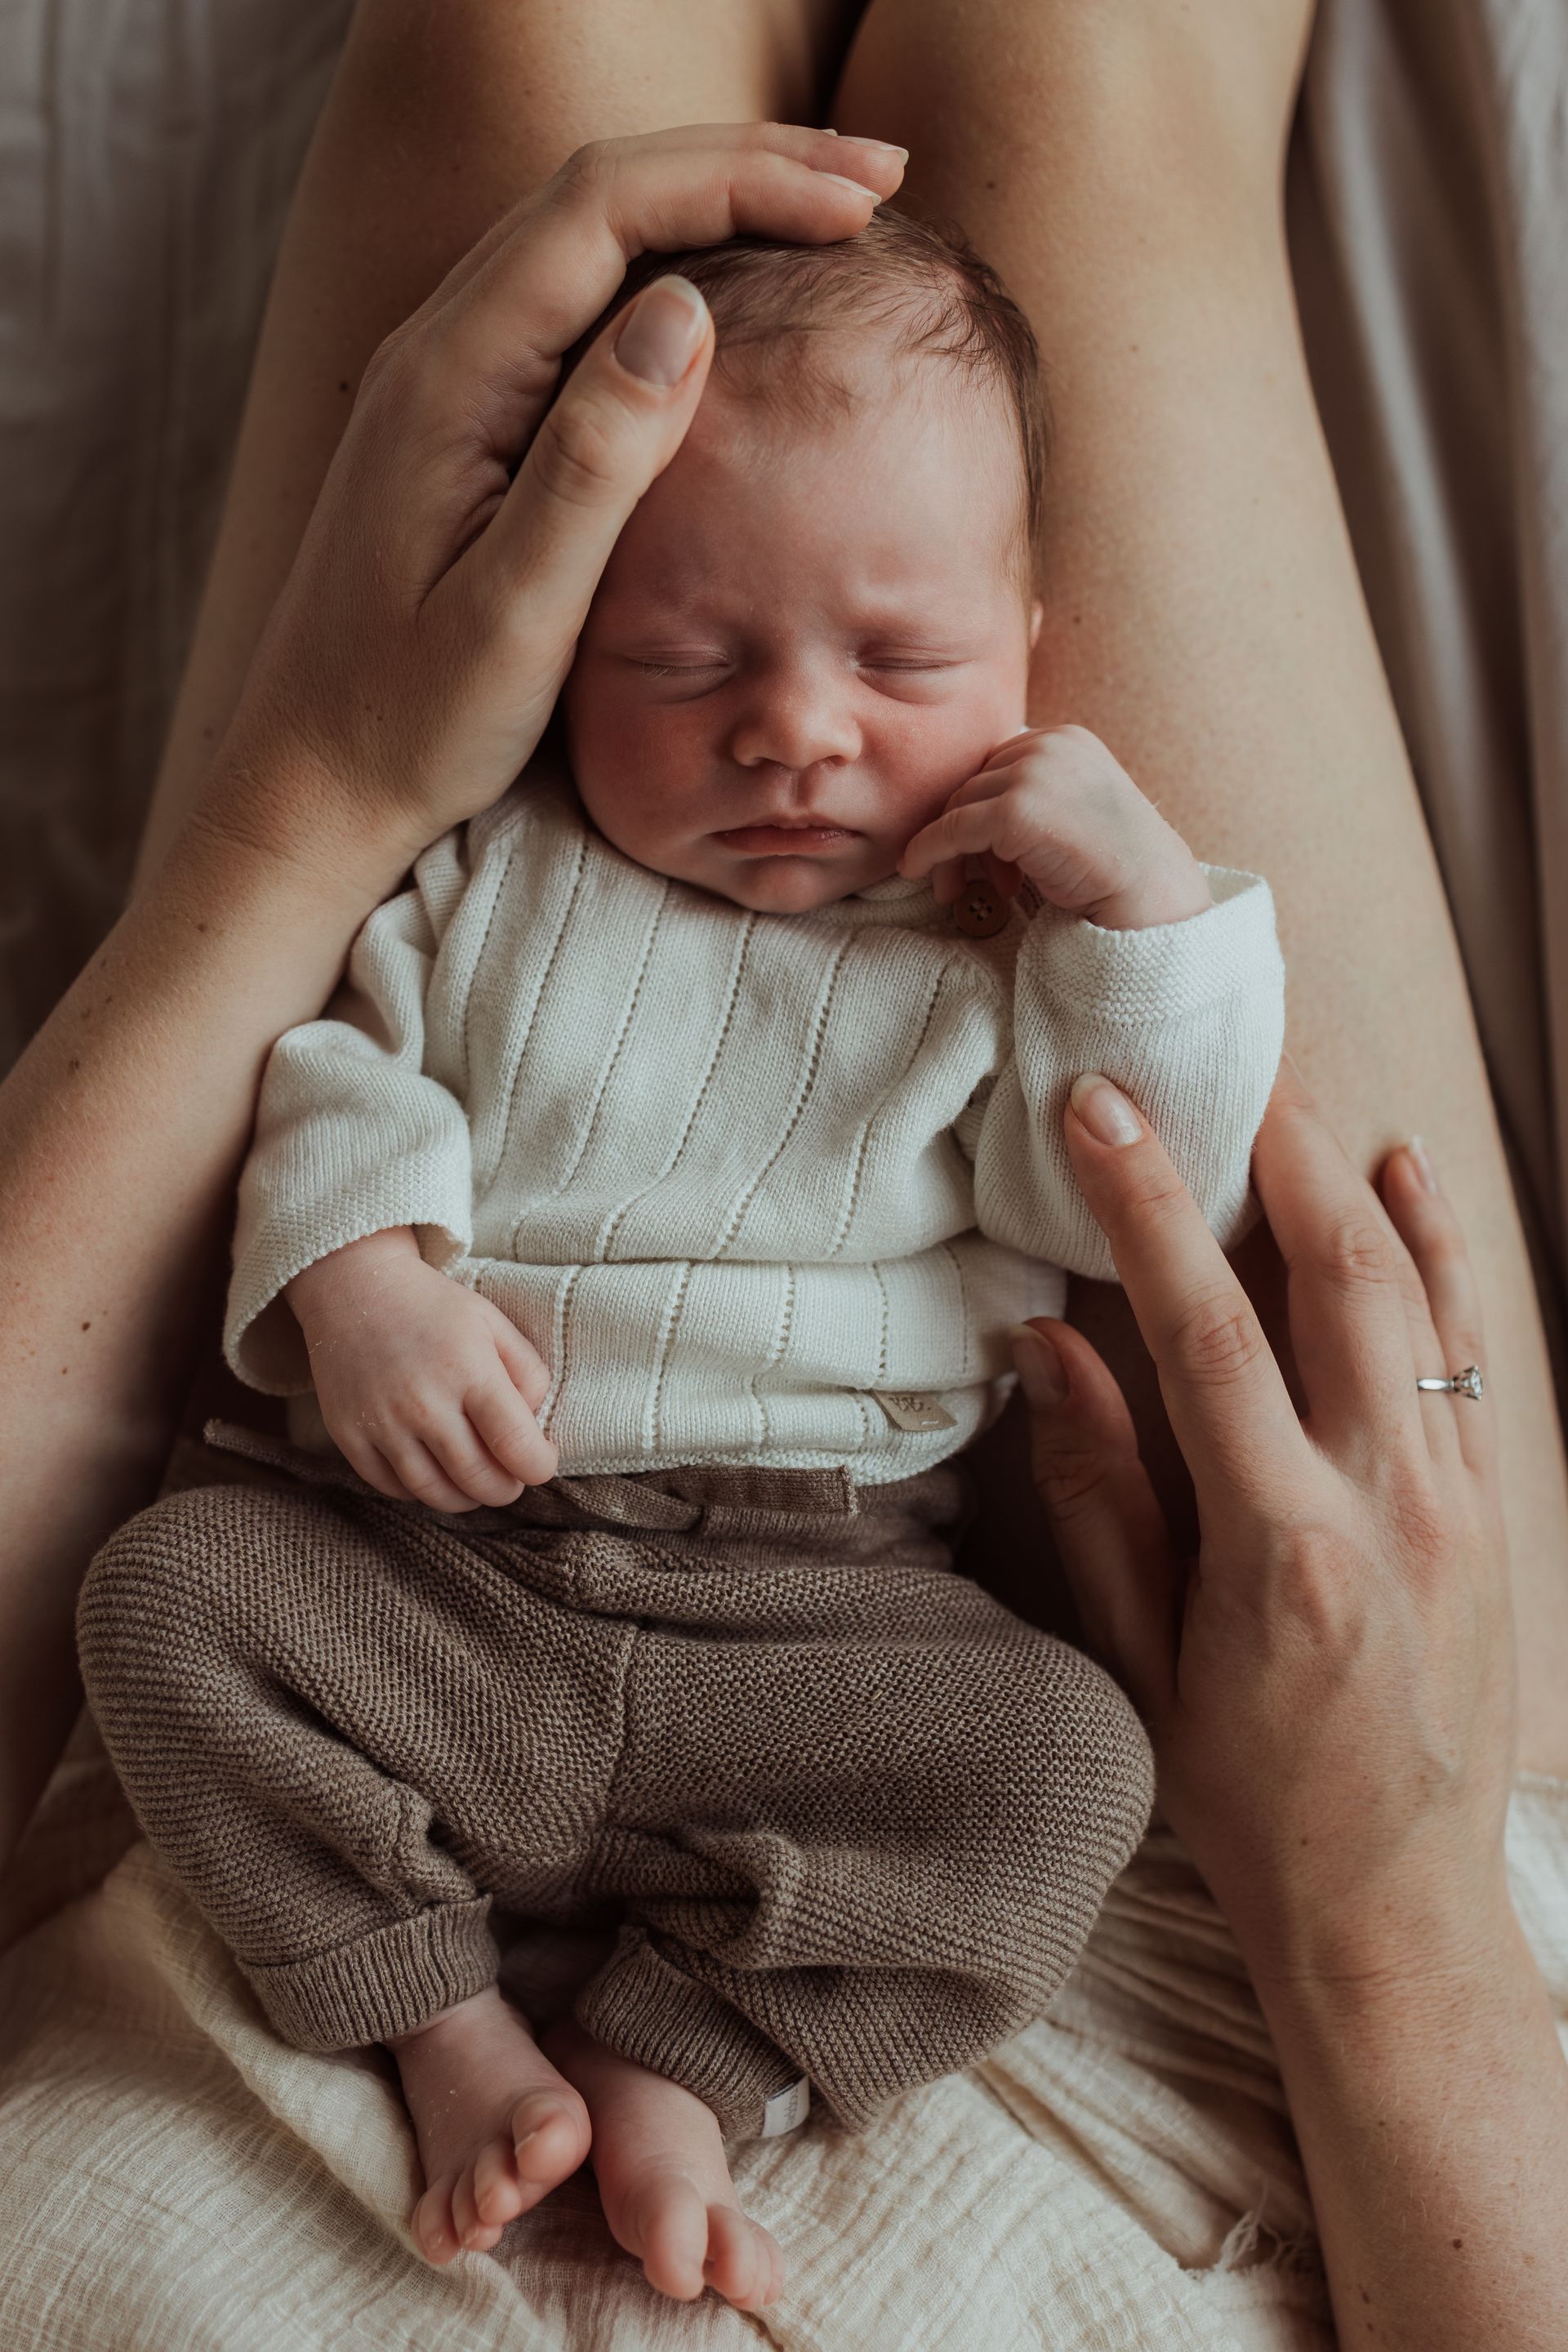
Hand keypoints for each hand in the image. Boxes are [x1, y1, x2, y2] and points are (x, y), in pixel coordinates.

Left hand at [191, 125, 902, 890]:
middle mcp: (438, 347)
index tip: (857, 198)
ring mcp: (447, 375)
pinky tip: (744, 290)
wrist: (312, 781)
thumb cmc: (411, 721)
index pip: (604, 210)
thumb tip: (686, 310)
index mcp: (451, 378)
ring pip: (590, 231)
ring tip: (836, 202)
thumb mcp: (515, 612)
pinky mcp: (465, 414)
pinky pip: (576, 295)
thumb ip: (593, 462)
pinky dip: (674, 266)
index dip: (738, 180)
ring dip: (714, 199)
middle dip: (744, 162)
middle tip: (880, 168)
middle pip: (601, 189)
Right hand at [285, 1228, 556, 1510]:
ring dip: (465, 1499)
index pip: (517, 1446)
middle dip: (506, 1489)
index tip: (541, 1461)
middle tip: (511, 1479)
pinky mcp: (349, 1436)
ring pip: (435, 1493)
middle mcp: (425, 1404)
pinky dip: (419, 1491)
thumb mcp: (492, 1323)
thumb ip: (528, 1372)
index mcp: (470, 1372)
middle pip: (479, 1480)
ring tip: (475, 1483)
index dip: (539, 1466)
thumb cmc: (432, 1306)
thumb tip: (536, 1424)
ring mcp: (382, 1424)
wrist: (354, 1287)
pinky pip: (391, 1487)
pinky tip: (433, 1472)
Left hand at [899, 724, 1210, 928]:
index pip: (996, 765)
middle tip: (963, 881)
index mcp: (1065, 737)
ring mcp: (1034, 774)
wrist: (1148, 893)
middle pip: (974, 782)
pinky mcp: (1017, 810)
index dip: (981, 811)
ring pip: (959, 806)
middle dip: (962, 834)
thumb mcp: (1071, 808)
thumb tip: (962, 812)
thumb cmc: (1111, 864)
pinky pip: (953, 829)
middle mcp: (1049, 744)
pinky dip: (929, 851)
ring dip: (951, 852)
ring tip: (959, 892)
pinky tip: (917, 871)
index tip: (984, 856)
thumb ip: (1030, 794)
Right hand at [1010, 1058, 1517, 2000]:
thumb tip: (1046, 1347)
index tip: (1103, 1109)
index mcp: (1285, 1547)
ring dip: (1356, 1180)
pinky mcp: (1494, 1508)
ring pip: (1420, 1294)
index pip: (1207, 1331)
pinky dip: (1443, 1250)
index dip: (1148, 1207)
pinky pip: (1472, 1344)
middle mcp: (1391, 1504)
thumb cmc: (1249, 1800)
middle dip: (1268, 1153)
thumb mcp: (1141, 1663)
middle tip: (1211, 1063)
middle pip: (1337, 1279)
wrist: (1398, 1906)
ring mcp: (1461, 1500)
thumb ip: (1099, 1496)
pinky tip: (1408, 1176)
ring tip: (1297, 1092)